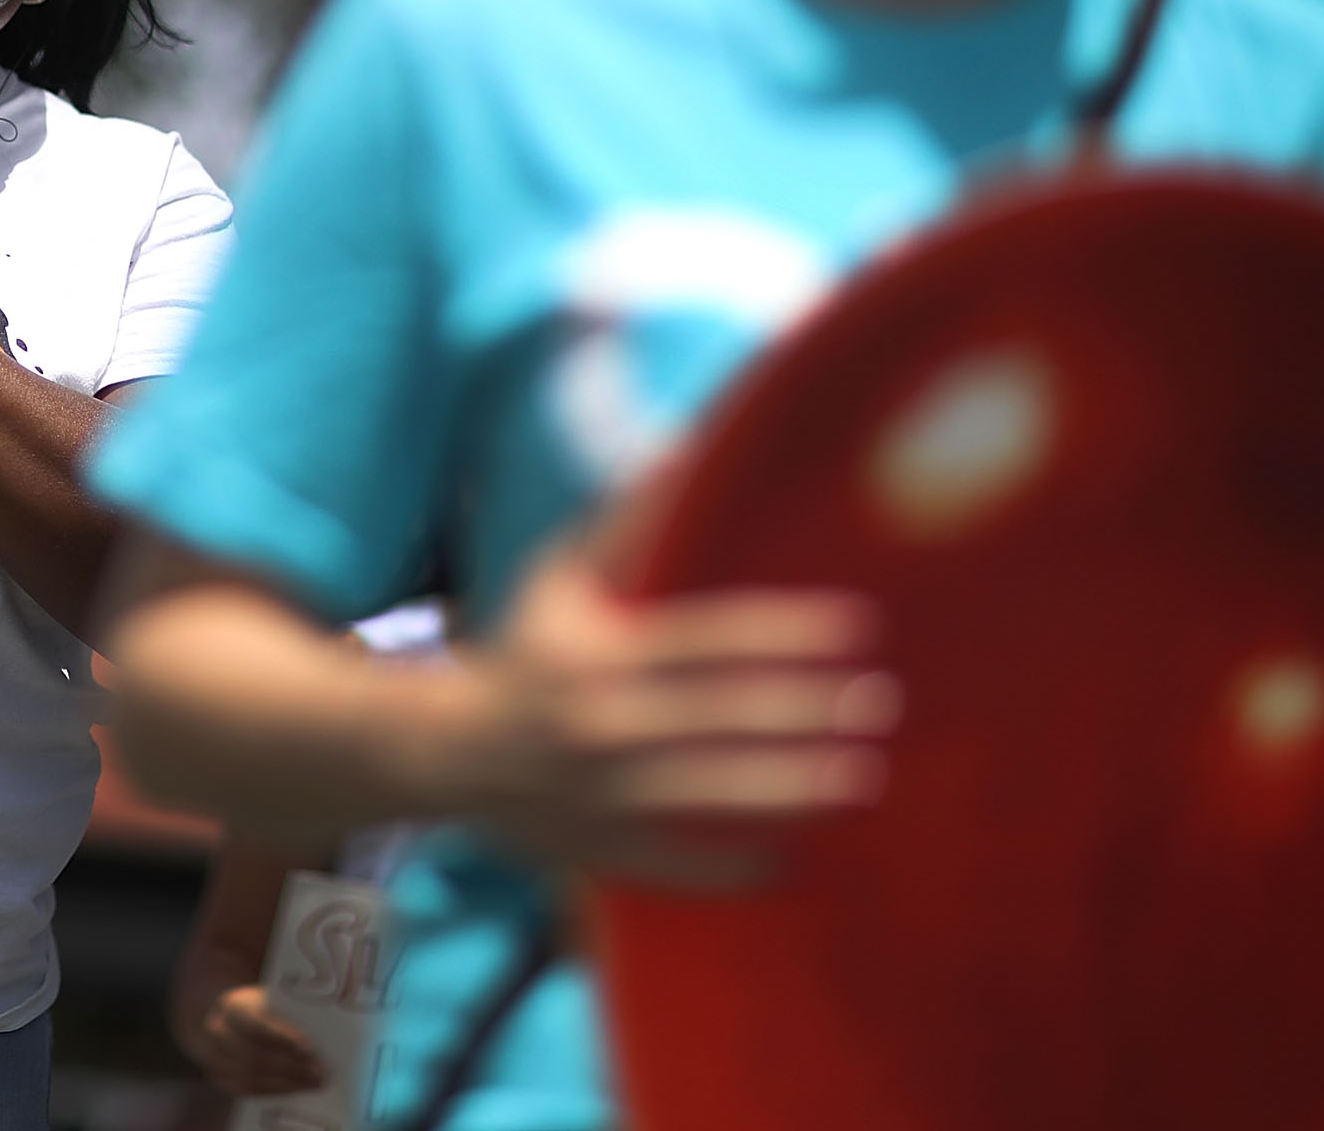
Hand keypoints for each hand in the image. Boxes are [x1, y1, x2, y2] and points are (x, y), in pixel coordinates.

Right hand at [185, 983, 327, 1097]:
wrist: (231, 1021)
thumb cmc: (263, 1009)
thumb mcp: (271, 1001)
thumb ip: (289, 1013)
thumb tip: (326, 1027)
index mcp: (232, 1005)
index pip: (255, 1022)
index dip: (281, 1035)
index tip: (309, 1046)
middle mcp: (217, 1030)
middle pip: (254, 1055)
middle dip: (290, 1066)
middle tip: (320, 1072)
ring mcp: (212, 1057)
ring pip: (251, 1077)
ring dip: (286, 1083)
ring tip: (314, 1084)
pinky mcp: (218, 1077)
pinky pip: (246, 1090)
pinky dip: (273, 1092)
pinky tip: (295, 1090)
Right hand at [446, 540, 897, 888]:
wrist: (442, 750)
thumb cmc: (522, 653)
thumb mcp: (559, 581)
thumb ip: (623, 526)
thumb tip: (684, 454)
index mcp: (597, 654)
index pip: (705, 640)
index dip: (783, 633)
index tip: (855, 627)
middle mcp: (599, 723)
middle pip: (719, 718)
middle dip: (805, 711)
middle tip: (881, 703)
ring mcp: (598, 794)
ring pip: (707, 795)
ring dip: (789, 789)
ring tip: (863, 778)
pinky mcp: (596, 850)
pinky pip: (673, 866)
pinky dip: (730, 870)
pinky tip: (793, 863)